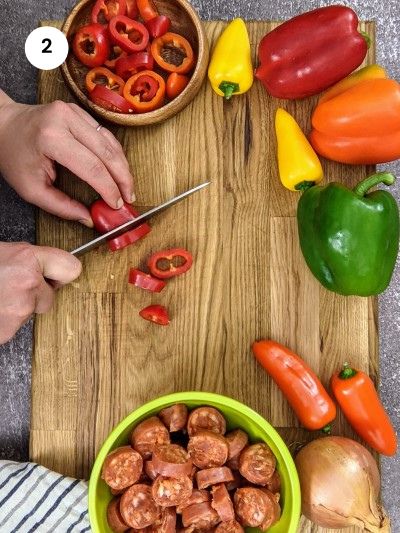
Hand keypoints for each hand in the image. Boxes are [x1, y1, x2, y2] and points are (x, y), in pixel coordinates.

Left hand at [0, 90, 134, 226]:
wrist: (2, 125)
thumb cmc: (14, 156)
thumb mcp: (31, 189)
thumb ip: (61, 207)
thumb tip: (88, 219)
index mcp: (51, 138)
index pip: (92, 167)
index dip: (109, 188)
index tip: (117, 204)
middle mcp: (65, 119)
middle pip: (107, 152)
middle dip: (123, 178)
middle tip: (129, 197)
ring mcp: (73, 111)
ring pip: (110, 141)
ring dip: (122, 165)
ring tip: (127, 186)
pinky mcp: (78, 110)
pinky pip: (104, 133)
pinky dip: (114, 153)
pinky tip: (118, 168)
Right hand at [0, 242, 80, 344]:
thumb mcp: (4, 252)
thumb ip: (30, 259)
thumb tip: (45, 265)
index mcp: (27, 259)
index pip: (71, 268)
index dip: (60, 274)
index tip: (54, 276)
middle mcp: (28, 283)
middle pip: (50, 297)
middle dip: (34, 294)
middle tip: (10, 286)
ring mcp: (19, 309)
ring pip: (31, 312)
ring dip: (17, 308)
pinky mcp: (8, 331)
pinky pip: (15, 326)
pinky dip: (5, 321)